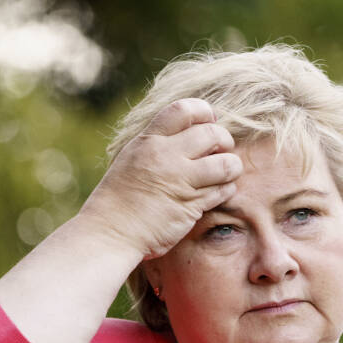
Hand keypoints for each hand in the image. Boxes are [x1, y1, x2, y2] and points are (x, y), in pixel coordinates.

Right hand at [82, 99, 242, 259]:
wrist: (111, 232)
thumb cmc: (120, 197)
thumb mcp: (133, 157)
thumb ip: (158, 143)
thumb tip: (191, 130)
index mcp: (149, 141)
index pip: (184, 110)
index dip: (204, 112)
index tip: (209, 121)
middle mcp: (166, 157)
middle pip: (212, 134)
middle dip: (224, 140)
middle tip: (222, 150)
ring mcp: (180, 182)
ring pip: (226, 164)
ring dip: (232, 167)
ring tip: (225, 172)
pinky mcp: (191, 206)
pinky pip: (224, 190)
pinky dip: (227, 189)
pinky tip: (218, 191)